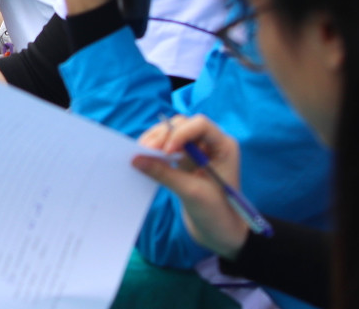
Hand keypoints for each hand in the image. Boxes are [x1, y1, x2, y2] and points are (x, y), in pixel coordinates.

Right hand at [132, 114, 248, 260]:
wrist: (222, 234)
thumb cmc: (217, 213)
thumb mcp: (192, 193)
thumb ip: (164, 173)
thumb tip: (135, 160)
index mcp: (223, 146)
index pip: (200, 125)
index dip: (180, 133)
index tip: (166, 153)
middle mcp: (211, 144)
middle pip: (182, 125)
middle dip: (163, 135)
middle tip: (145, 150)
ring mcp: (197, 152)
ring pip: (172, 134)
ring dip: (156, 141)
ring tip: (141, 153)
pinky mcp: (185, 162)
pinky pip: (167, 148)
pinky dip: (155, 151)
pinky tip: (145, 159)